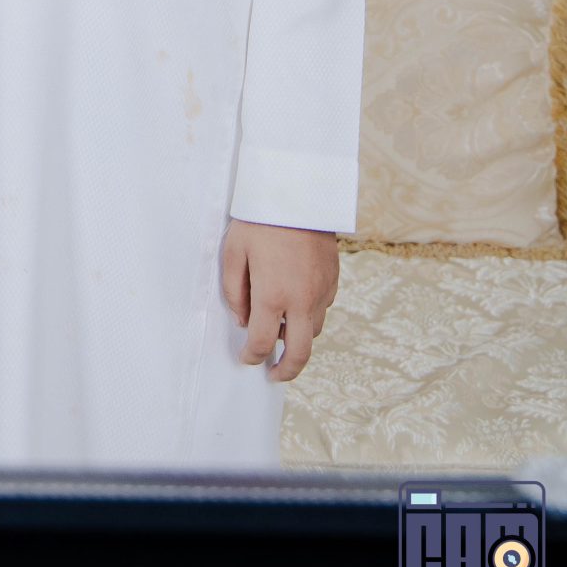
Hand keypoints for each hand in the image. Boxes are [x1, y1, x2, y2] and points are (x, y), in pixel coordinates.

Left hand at [222, 220, 339, 379]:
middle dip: (285, 371)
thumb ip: (234, 291)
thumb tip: (242, 320)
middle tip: (273, 374)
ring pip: (313, 331)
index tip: (246, 359)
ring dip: (297, 338)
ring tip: (280, 332)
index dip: (251, 356)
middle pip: (299, 353)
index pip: (261, 342)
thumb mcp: (233, 251)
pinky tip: (296, 303)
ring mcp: (321, 291)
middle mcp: (301, 300)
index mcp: (272, 295)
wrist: (297, 191)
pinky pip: (323, 308)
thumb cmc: (259, 219)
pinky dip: (309, 315)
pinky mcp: (333, 279)